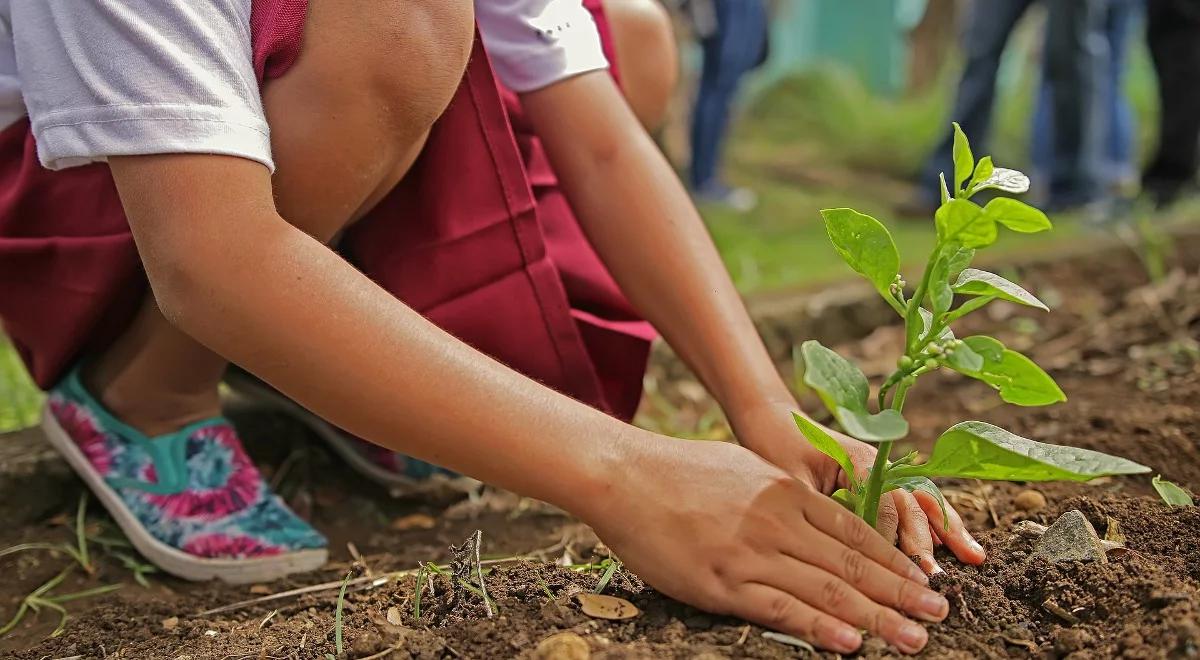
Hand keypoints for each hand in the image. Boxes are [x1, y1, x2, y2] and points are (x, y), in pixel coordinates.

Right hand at [583, 435, 948, 653]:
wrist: (625, 475)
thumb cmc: (680, 471)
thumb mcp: (745, 469)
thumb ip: (783, 495)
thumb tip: (816, 515)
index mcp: (786, 492)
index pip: (855, 533)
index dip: (895, 560)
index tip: (924, 580)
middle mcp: (778, 522)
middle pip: (853, 564)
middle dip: (901, 592)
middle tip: (939, 614)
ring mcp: (751, 553)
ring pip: (827, 590)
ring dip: (877, 617)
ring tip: (914, 637)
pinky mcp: (722, 582)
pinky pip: (780, 609)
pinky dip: (819, 628)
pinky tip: (850, 643)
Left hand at [729, 401, 985, 574]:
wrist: (773, 420)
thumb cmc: (775, 449)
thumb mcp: (790, 482)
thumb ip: (817, 511)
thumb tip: (835, 552)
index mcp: (858, 460)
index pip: (884, 504)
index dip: (891, 538)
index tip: (896, 571)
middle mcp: (878, 463)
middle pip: (911, 503)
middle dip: (926, 540)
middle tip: (935, 576)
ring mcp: (884, 470)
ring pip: (922, 501)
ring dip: (947, 530)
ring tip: (974, 558)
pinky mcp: (881, 479)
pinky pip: (915, 501)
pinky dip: (937, 522)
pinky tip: (958, 545)